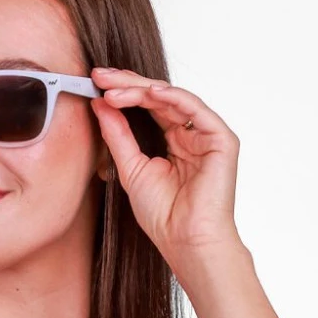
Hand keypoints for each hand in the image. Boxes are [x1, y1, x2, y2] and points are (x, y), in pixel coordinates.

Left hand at [90, 66, 244, 275]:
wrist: (186, 241)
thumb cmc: (163, 216)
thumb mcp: (130, 168)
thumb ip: (117, 135)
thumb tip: (101, 104)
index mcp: (173, 142)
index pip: (147, 107)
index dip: (122, 93)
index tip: (95, 85)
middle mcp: (190, 134)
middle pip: (158, 97)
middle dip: (128, 84)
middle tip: (100, 77)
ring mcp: (207, 135)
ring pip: (173, 98)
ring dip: (142, 89)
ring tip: (114, 89)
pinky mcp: (221, 139)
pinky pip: (195, 108)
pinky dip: (172, 97)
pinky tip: (149, 92)